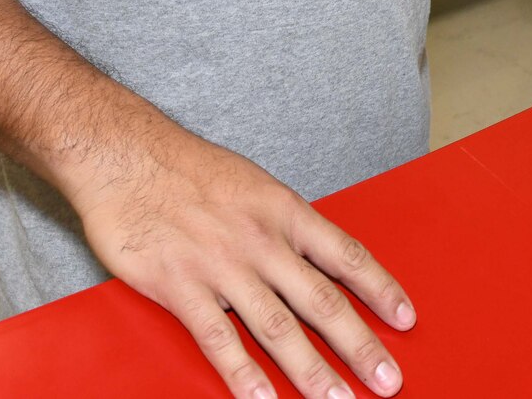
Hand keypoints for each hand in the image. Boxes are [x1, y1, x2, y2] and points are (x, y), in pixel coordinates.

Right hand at [70, 128, 414, 398]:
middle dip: (360, 345)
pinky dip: (244, 374)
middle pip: (322, 301)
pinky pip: (218, 339)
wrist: (125, 156)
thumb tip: (316, 258)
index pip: (347, 255)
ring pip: (278, 328)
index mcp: (284, 211)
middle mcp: (261, 241)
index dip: (381, 290)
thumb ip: (283, 225)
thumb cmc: (188, 169)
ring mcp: (222, 266)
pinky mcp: (181, 287)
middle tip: (388, 379)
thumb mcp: (253, 184)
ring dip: (311, 370)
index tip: (406, 319)